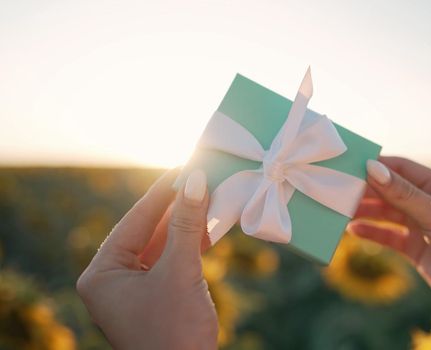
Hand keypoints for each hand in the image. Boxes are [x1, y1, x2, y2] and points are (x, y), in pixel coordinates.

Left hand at [77, 169, 217, 349]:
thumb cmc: (174, 330)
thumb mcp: (180, 271)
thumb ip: (187, 224)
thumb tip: (196, 180)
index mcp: (102, 274)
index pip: (134, 221)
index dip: (161, 194)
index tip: (183, 168)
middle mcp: (114, 279)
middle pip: (148, 231)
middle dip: (178, 208)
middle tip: (200, 179)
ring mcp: (136, 288)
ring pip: (163, 245)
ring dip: (188, 225)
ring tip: (210, 196)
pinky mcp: (157, 295)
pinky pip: (173, 260)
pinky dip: (192, 244)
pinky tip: (210, 225)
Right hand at [349, 156, 430, 348]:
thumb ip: (402, 193)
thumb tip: (372, 166)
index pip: (402, 168)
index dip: (377, 165)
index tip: (348, 164)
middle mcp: (430, 205)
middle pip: (391, 191)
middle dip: (366, 189)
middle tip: (337, 188)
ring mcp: (423, 228)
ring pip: (387, 214)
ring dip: (365, 211)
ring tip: (339, 209)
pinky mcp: (418, 251)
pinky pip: (389, 237)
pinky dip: (371, 233)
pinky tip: (352, 230)